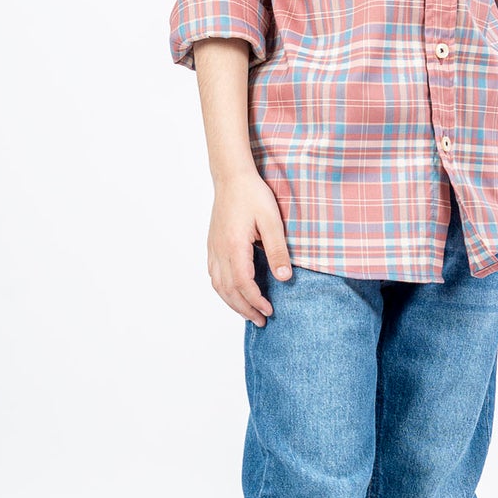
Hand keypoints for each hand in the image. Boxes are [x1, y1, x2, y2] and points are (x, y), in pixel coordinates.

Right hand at [207, 171, 292, 325]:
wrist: (232, 176)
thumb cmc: (253, 195)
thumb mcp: (272, 221)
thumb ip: (278, 250)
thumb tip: (284, 278)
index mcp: (234, 246)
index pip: (243, 284)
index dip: (256, 301)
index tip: (269, 311)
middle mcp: (219, 250)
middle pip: (228, 290)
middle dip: (244, 309)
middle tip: (260, 320)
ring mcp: (213, 248)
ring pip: (218, 285)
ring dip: (232, 302)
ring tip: (247, 312)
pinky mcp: (213, 244)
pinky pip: (214, 274)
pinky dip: (223, 289)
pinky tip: (233, 293)